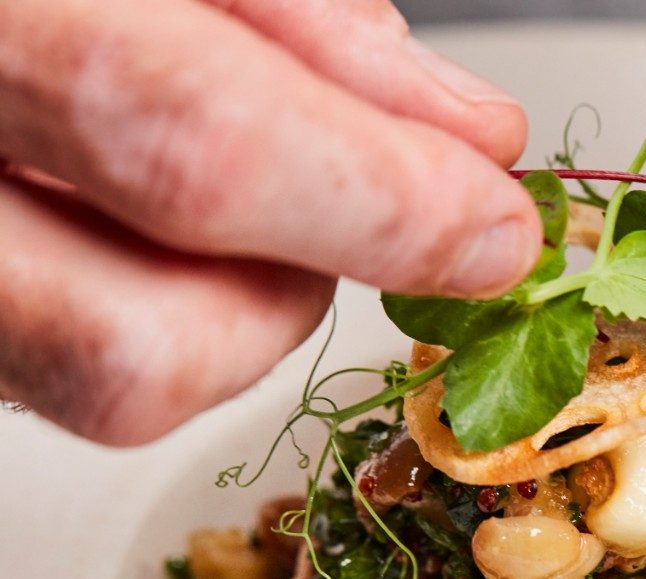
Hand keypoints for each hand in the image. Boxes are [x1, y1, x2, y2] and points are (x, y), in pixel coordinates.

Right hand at [0, 0, 540, 444]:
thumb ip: (295, 17)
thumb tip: (459, 132)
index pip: (192, 142)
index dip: (380, 199)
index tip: (492, 223)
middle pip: (146, 347)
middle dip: (306, 287)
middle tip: (366, 202)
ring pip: (112, 387)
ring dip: (235, 306)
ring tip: (231, 183)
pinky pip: (65, 359)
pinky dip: (158, 304)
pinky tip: (144, 212)